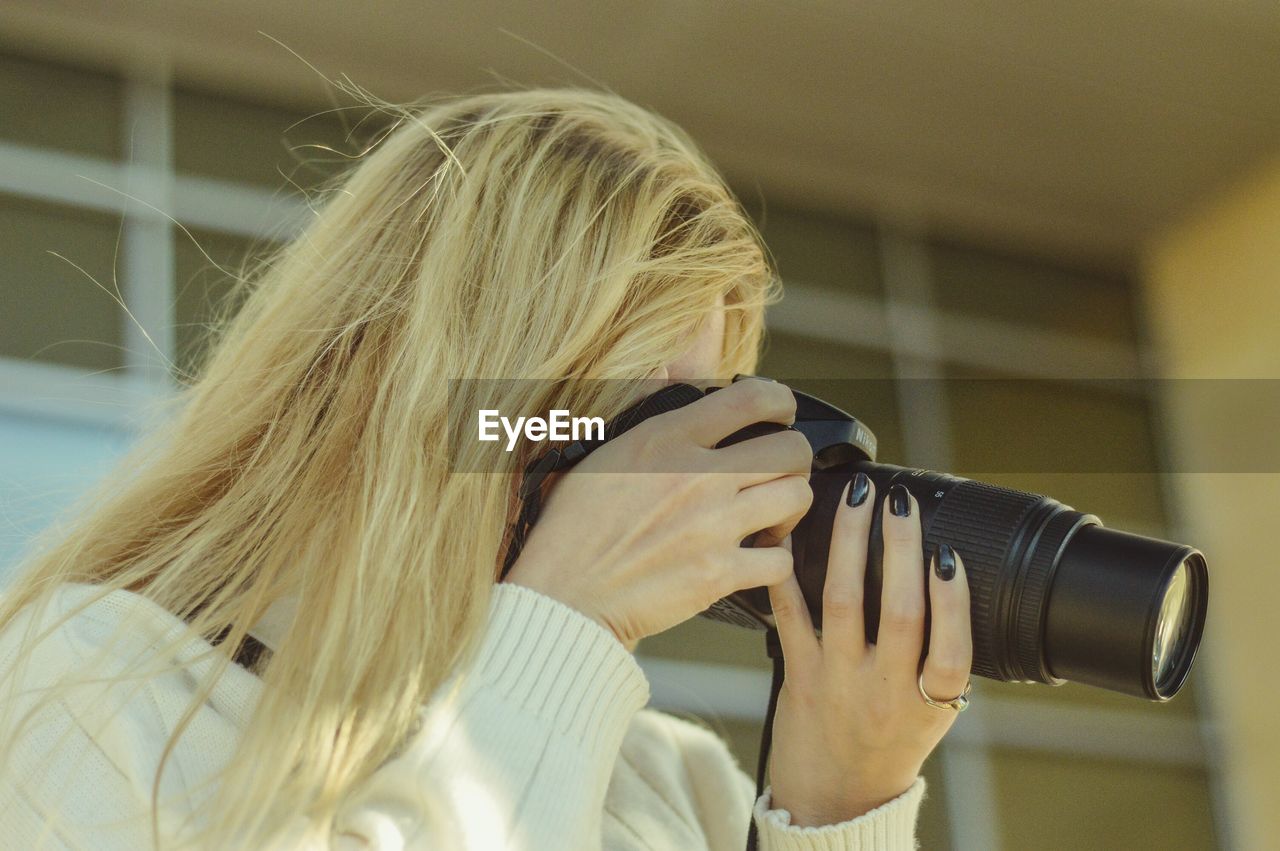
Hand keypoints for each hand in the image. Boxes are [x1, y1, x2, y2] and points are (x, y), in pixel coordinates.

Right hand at [505, 378, 813, 646]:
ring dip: (791, 506)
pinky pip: (782, 560)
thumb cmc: (573, 528)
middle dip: (794, 457)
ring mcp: (712, 526)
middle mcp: (696, 477)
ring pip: (797, 498)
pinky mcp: (719, 574)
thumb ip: (646, 412)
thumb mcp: (602, 452)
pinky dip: (776, 561)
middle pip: (790, 449)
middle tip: (778, 470)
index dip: (780, 401)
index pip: (751, 398)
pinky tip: (757, 557)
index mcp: (665, 439)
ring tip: (772, 514)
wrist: (563, 596)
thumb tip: (666, 370)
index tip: (779, 412)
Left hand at [765, 474, 972, 825]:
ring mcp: (838, 684)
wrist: (835, 802)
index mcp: (930, 704)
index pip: (952, 649)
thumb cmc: (888, 747)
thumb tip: (949, 580)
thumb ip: (942, 660)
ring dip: (850, 544)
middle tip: (900, 502)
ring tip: (857, 501)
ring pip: (844, 602)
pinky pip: (792, 616)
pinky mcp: (798, 677)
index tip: (947, 553)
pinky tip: (789, 537)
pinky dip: (788, 575)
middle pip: (900, 613)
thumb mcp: (933, 714)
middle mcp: (886, 694)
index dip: (952, 600)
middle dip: (901, 548)